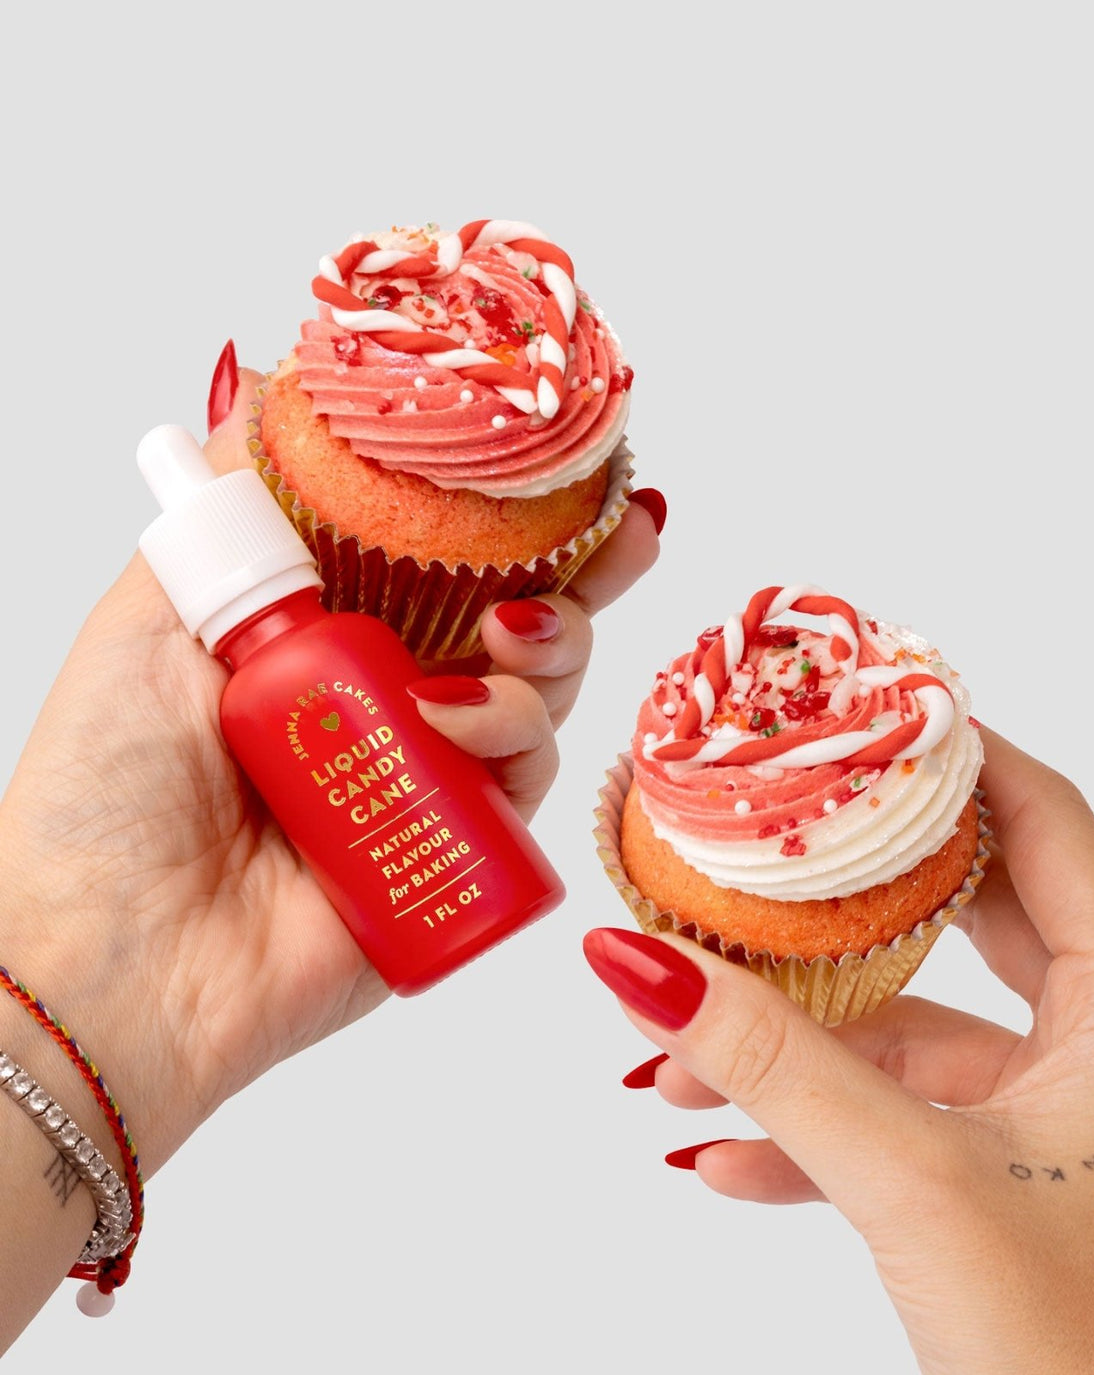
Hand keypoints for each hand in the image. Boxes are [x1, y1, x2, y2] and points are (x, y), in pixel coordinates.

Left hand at [0, 366, 660, 1178]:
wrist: (112, 964)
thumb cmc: (102, 795)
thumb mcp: (146, 618)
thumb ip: (222, 507)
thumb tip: (260, 380)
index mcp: (315, 643)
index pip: (425, 561)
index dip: (491, 512)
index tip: (549, 457)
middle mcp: (380, 707)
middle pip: (506, 623)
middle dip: (575, 572)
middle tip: (619, 533)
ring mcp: (422, 782)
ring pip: (534, 694)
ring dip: (541, 652)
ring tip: (496, 645)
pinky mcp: (453, 856)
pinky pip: (525, 785)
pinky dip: (515, 740)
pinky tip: (459, 728)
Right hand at [584, 728, 1093, 1373]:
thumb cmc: (1073, 1352)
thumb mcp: (913, 1181)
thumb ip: (773, 1067)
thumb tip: (639, 965)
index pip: (1043, 822)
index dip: (947, 759)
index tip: (847, 719)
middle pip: (957, 914)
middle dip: (835, 901)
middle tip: (752, 847)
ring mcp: (1053, 1116)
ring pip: (908, 1033)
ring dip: (791, 1048)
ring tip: (677, 1060)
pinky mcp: (1006, 1180)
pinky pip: (898, 1123)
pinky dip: (810, 1135)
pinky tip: (720, 1157)